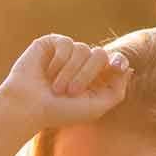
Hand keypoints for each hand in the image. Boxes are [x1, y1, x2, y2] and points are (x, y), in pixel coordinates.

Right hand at [0, 34, 133, 131]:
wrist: (28, 107)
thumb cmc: (60, 112)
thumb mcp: (96, 107)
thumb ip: (116, 91)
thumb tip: (127, 68)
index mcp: (94, 78)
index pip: (114, 62)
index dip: (118, 61)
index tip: (118, 66)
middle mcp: (81, 63)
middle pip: (100, 55)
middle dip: (88, 74)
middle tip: (71, 92)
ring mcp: (66, 52)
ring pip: (83, 49)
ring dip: (70, 72)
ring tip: (56, 88)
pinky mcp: (50, 44)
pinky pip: (66, 43)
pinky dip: (59, 61)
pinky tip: (47, 73)